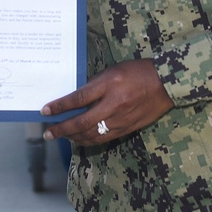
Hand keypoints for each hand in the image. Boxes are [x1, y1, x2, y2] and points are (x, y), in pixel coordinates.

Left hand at [40, 59, 172, 145]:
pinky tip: (81, 139)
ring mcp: (121, 119)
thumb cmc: (138, 71)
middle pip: (82, 122)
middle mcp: (113, 104)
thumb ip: (95, 84)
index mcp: (109, 85)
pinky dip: (90, 140)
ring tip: (62, 136)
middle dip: (62, 129)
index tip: (45, 110)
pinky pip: (104, 138)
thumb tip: (77, 98)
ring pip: (92, 134)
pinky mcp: (128, 129)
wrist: (166, 84)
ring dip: (74, 137)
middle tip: (49, 132)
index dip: (60, 106)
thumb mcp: (113, 71)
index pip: (78, 99)